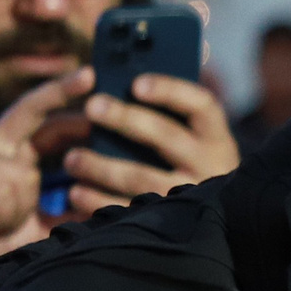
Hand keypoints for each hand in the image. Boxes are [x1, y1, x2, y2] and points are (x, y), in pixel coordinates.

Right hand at [0, 67, 90, 269]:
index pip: (43, 119)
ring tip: (2, 224)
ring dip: (20, 208)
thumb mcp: (44, 225)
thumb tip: (115, 207)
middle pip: (28, 111)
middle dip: (59, 92)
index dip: (65, 99)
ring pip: (22, 175)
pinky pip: (0, 190)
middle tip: (90, 76)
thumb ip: (73, 214)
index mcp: (13, 154)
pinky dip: (3, 214)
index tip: (95, 80)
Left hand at [63, 73, 239, 210]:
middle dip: (126, 120)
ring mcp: (188, 195)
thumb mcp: (197, 138)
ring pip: (142, 177)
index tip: (136, 83)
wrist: (219, 218)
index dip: (169, 91)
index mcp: (215, 136)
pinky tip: (75, 192)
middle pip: (166, 137)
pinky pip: (129, 209)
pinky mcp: (168, 221)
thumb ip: (175, 109)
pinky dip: (98, 200)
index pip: (200, 105)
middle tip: (92, 107)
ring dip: (102, 166)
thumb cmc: (191, 162)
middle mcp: (208, 164)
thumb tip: (151, 69)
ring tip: (71, 158)